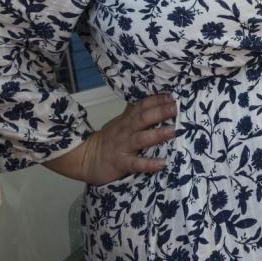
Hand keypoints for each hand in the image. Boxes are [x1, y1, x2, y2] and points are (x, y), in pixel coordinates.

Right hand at [45, 93, 175, 184]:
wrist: (85, 158)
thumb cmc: (109, 139)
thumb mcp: (120, 122)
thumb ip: (135, 112)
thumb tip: (154, 99)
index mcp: (127, 119)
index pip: (142, 105)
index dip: (156, 100)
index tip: (172, 96)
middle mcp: (126, 130)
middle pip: (143, 118)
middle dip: (160, 112)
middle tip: (177, 108)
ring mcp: (123, 146)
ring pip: (141, 139)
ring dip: (158, 134)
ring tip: (174, 131)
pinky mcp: (121, 163)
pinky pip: (136, 164)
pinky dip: (149, 164)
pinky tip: (162, 163)